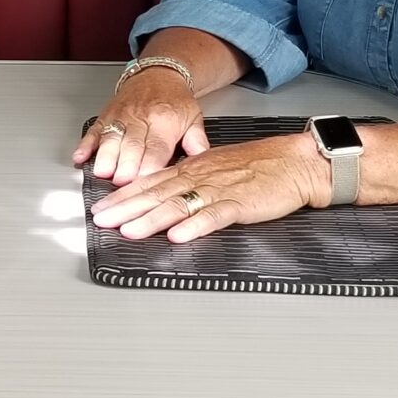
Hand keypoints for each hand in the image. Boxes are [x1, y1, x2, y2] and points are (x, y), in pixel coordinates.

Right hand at [73, 69, 208, 186]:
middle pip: (131, 145)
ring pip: (111, 138)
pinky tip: (79, 157)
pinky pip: (93, 131)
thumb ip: (198, 143)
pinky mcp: (106, 116)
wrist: (158, 74)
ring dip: (105, 156)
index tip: (144, 182)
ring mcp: (121, 117)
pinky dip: (85, 144)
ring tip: (102, 172)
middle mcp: (141, 118)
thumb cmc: (175, 101)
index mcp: (165, 121)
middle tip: (121, 182)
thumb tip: (202, 163)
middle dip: (125, 164)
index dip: (149, 166)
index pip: (156, 148)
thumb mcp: (194, 118)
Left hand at [90, 133, 325, 241]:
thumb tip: (163, 194)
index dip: (123, 196)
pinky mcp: (241, 204)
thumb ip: (190, 179)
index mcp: (193, 167)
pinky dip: (195, 226)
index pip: (151, 181)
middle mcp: (201, 176)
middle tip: (101, 221)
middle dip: (126, 209)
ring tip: (129, 232)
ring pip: (179, 205)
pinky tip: (179, 236)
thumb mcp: (217, 166)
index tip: (101, 208)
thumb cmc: (260, 166)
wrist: (296, 162)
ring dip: (151, 220)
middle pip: (157, 193)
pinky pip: (214, 215)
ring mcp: (220, 190)